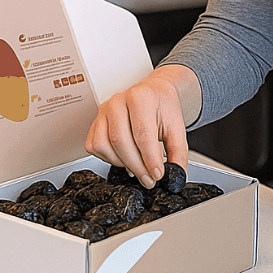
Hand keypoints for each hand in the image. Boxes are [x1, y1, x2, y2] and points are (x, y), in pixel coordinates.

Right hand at [85, 64, 197, 186]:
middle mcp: (118, 101)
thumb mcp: (177, 127)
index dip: (149, 159)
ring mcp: (104, 111)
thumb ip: (178, 152)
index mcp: (141, 98)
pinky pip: (94, 146)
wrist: (153, 93)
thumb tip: (176, 173)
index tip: (157, 174)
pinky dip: (107, 158)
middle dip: (136, 166)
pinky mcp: (95, 121)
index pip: (142, 134)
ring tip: (137, 165)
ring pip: (103, 145)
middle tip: (149, 178)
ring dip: (121, 163)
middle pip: (121, 142)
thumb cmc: (162, 107)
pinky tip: (123, 157)